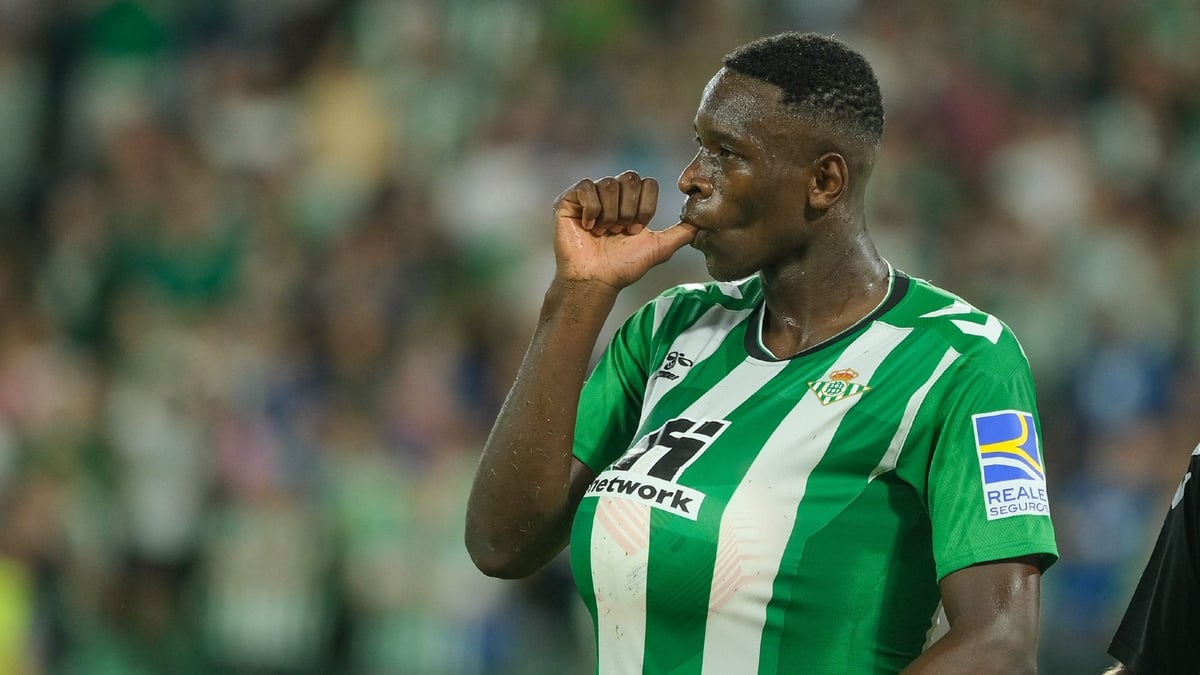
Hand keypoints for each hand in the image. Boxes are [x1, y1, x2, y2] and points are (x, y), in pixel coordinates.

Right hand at [552, 171, 696, 290]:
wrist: (596, 280)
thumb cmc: (624, 266)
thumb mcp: (659, 248)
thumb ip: (682, 233)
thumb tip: (705, 222)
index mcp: (631, 200)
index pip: (648, 183)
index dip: (645, 208)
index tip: (636, 231)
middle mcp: (611, 193)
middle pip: (630, 178)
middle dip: (629, 210)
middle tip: (620, 232)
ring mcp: (589, 195)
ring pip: (608, 184)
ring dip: (610, 215)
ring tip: (604, 233)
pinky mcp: (569, 200)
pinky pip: (586, 187)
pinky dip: (592, 210)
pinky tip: (589, 228)